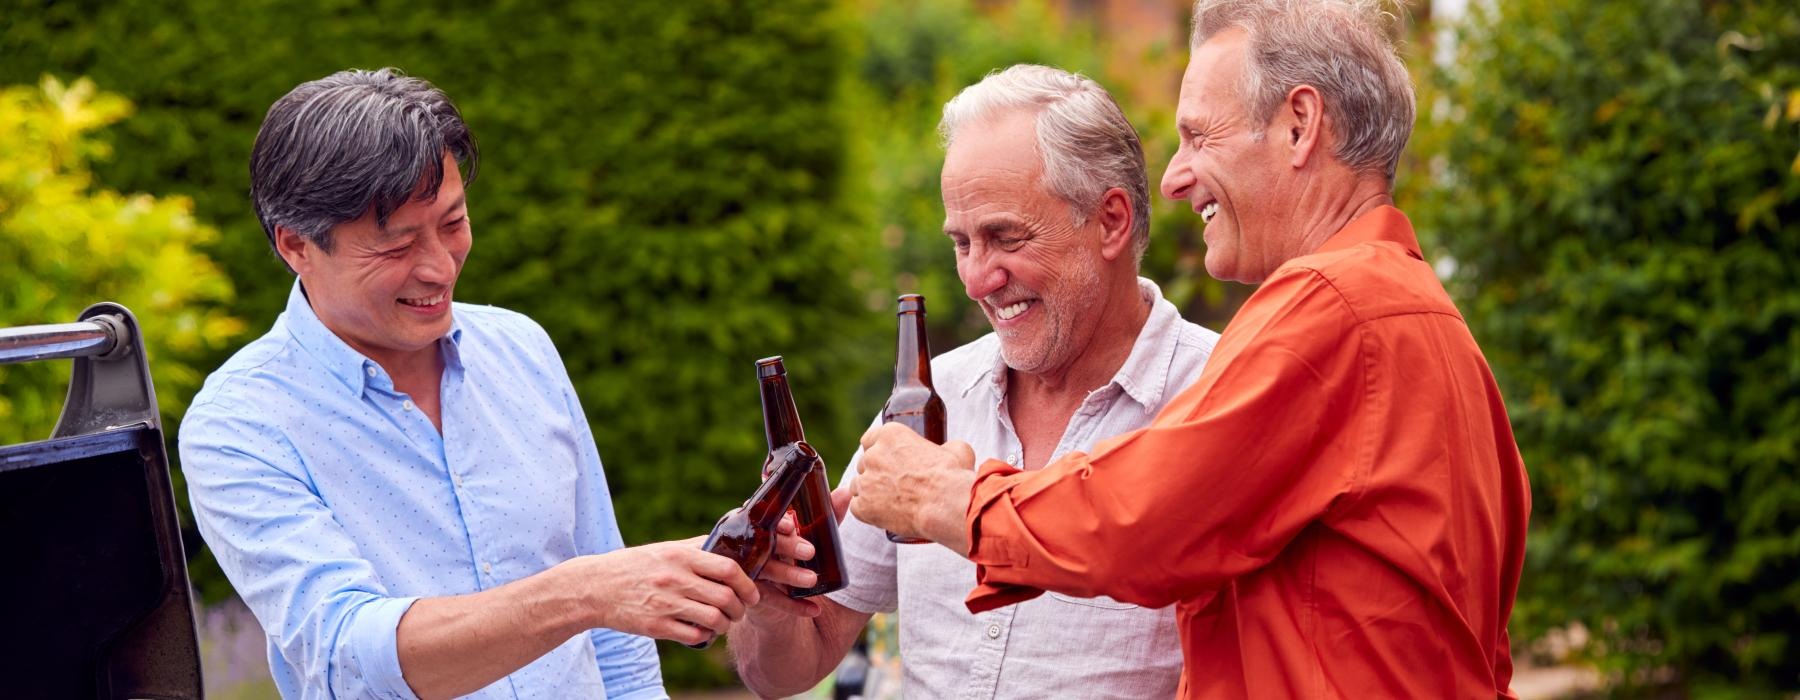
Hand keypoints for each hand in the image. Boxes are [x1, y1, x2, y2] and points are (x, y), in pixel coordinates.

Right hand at [571, 539, 759, 645]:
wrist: (596, 587)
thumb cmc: (635, 566)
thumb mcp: (665, 549)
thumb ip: (697, 547)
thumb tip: (729, 542)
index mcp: (680, 556)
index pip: (728, 569)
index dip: (747, 584)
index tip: (752, 593)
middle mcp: (675, 579)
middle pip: (726, 597)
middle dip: (740, 609)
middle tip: (740, 611)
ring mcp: (665, 604)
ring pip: (714, 619)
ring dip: (725, 624)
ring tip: (723, 623)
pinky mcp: (656, 626)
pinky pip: (694, 636)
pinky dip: (705, 637)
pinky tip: (703, 631)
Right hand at [747, 513, 822, 619]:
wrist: (777, 591)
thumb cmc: (794, 551)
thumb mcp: (811, 533)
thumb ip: (827, 516)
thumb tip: (846, 493)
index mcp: (762, 525)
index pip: (764, 519)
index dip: (776, 521)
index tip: (790, 525)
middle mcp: (751, 546)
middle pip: (765, 543)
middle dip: (787, 546)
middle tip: (809, 551)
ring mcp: (749, 571)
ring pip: (768, 571)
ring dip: (790, 575)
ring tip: (812, 580)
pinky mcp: (752, 594)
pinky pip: (772, 600)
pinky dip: (793, 606)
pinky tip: (814, 608)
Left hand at [849, 422, 976, 554]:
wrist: (945, 505)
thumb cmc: (951, 477)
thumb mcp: (957, 450)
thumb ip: (949, 446)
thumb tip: (952, 449)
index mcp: (891, 435)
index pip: (871, 439)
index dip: (878, 451)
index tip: (886, 460)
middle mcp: (874, 455)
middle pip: (864, 463)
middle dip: (876, 473)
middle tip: (893, 484)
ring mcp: (865, 481)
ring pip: (858, 485)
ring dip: (870, 492)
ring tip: (890, 502)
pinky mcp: (862, 506)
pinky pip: (857, 507)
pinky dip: (867, 512)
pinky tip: (883, 515)